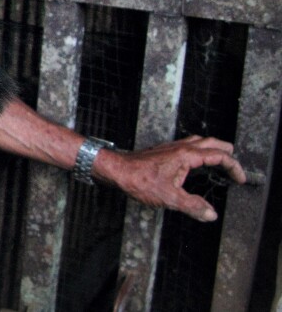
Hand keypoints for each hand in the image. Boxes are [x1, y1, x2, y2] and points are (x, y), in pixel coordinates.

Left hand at [94, 135, 245, 221]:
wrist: (116, 170)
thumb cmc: (139, 180)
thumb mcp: (169, 198)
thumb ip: (192, 206)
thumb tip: (211, 214)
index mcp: (186, 155)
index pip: (218, 155)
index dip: (233, 166)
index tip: (240, 179)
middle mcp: (180, 147)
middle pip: (211, 143)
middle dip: (226, 153)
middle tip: (235, 167)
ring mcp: (171, 148)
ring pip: (198, 142)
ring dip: (212, 150)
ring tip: (220, 162)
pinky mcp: (163, 152)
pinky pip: (187, 146)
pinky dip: (199, 151)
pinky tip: (195, 164)